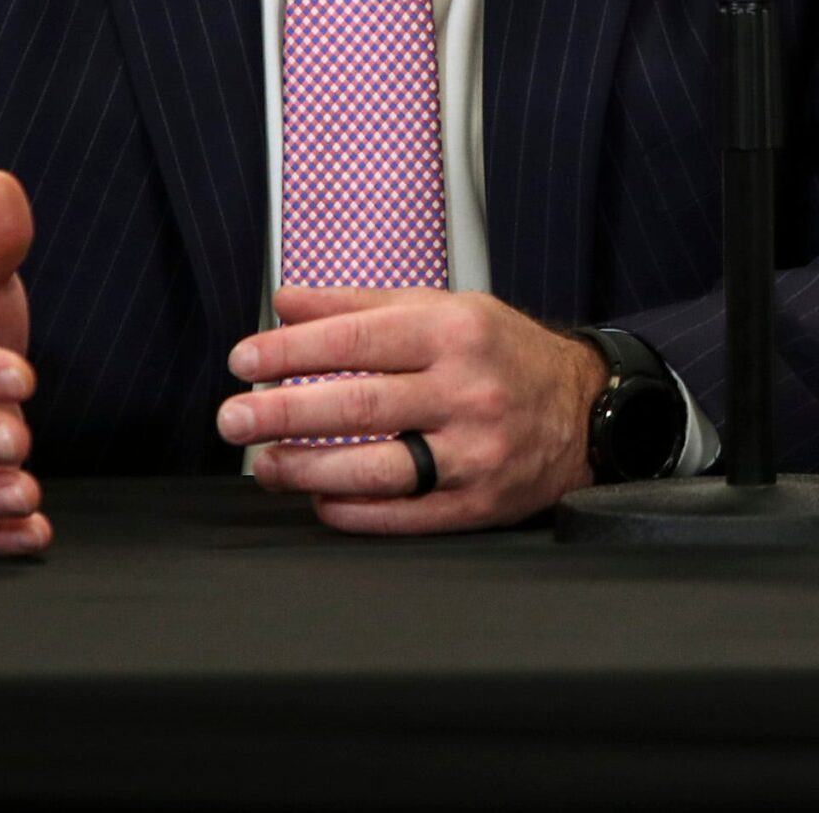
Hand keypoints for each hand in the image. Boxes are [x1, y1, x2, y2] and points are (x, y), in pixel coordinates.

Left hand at [218, 287, 606, 533]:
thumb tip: (285, 304)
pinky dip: (353, 510)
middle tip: (233, 418)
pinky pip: (405, 513)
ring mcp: (475, 452)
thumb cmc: (504, 354)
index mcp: (453, 332)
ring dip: (310, 468)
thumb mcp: (442, 309)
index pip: (357, 339)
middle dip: (285, 413)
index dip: (292, 351)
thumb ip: (359, 305)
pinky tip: (318, 498)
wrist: (584, 409)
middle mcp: (466, 391)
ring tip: (265, 465)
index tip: (244, 359)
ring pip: (378, 468)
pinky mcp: (480, 503)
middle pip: (360, 405)